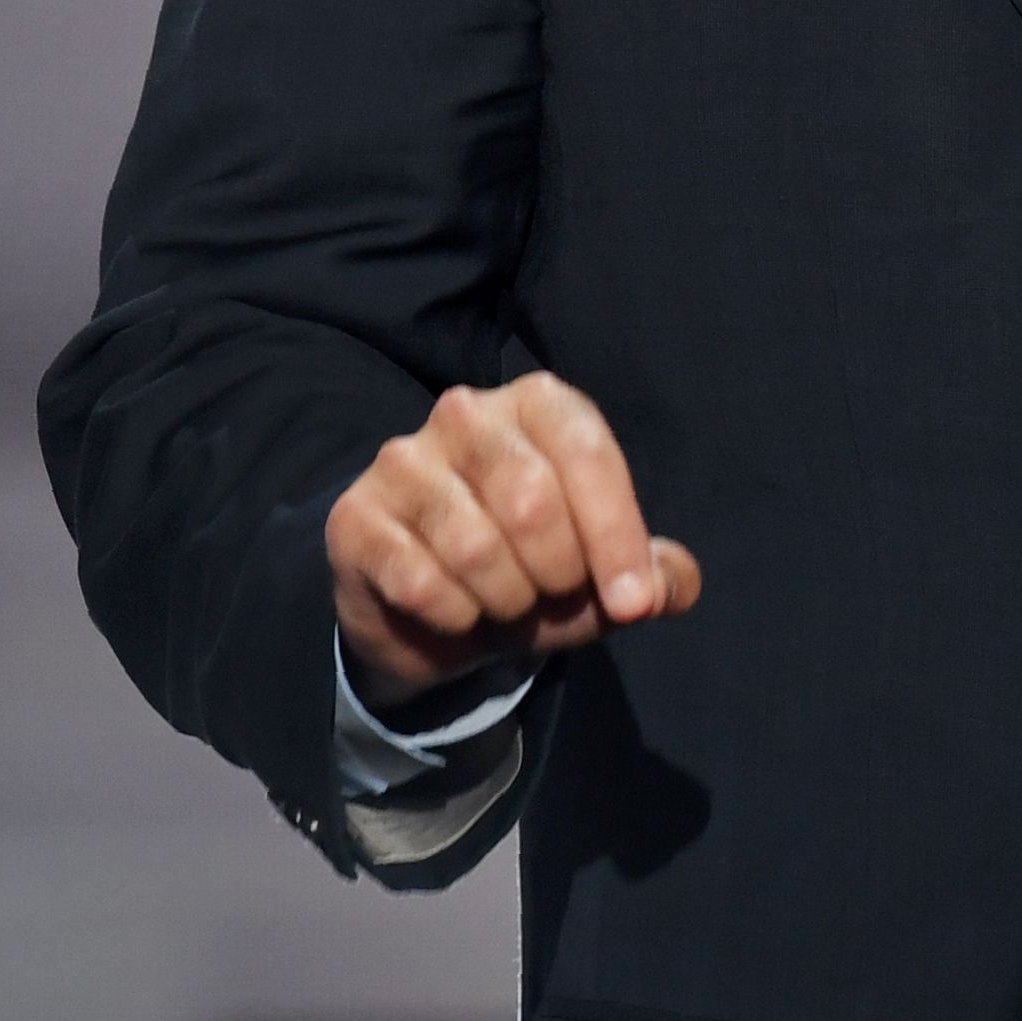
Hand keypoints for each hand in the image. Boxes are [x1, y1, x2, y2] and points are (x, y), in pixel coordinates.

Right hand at [324, 373, 701, 712]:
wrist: (431, 616)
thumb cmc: (530, 572)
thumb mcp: (599, 578)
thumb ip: (650, 578)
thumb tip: (666, 588)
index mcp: (540, 404)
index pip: (587, 454)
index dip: (617, 537)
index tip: (634, 603)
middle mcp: (467, 413)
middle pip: (531, 500)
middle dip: (557, 574)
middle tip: (550, 595)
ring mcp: (402, 459)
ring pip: (475, 546)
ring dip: (505, 600)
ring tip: (504, 602)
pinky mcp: (355, 515)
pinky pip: (418, 581)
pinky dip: (453, 616)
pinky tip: (455, 611)